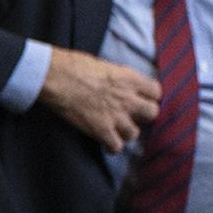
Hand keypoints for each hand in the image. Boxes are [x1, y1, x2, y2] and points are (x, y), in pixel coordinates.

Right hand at [37, 48, 158, 153]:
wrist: (56, 78)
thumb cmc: (74, 66)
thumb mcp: (104, 65)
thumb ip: (118, 77)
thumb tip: (120, 82)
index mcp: (129, 79)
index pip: (156, 91)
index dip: (149, 96)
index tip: (141, 97)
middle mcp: (128, 98)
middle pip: (152, 113)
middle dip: (143, 115)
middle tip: (131, 115)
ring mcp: (116, 116)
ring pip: (134, 133)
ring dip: (125, 132)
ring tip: (115, 130)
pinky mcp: (102, 130)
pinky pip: (116, 147)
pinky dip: (111, 147)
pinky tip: (104, 142)